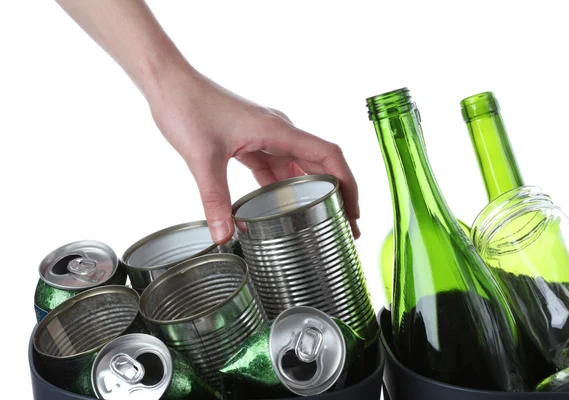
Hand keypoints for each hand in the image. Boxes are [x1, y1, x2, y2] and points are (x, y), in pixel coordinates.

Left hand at [146, 66, 359, 243]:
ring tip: (322, 220)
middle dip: (337, 194)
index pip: (329, 156)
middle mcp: (279, 131)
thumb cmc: (188, 108)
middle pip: (321, 164)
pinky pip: (276, 166)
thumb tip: (224, 236)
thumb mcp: (203, 158)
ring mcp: (266, 135)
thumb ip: (215, 199)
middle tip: (346, 227)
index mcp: (278, 131)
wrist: (168, 84)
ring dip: (312, 192)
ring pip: (299, 166)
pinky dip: (283, 187)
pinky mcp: (251, 140)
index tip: (355, 211)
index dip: (348, 183)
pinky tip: (283, 207)